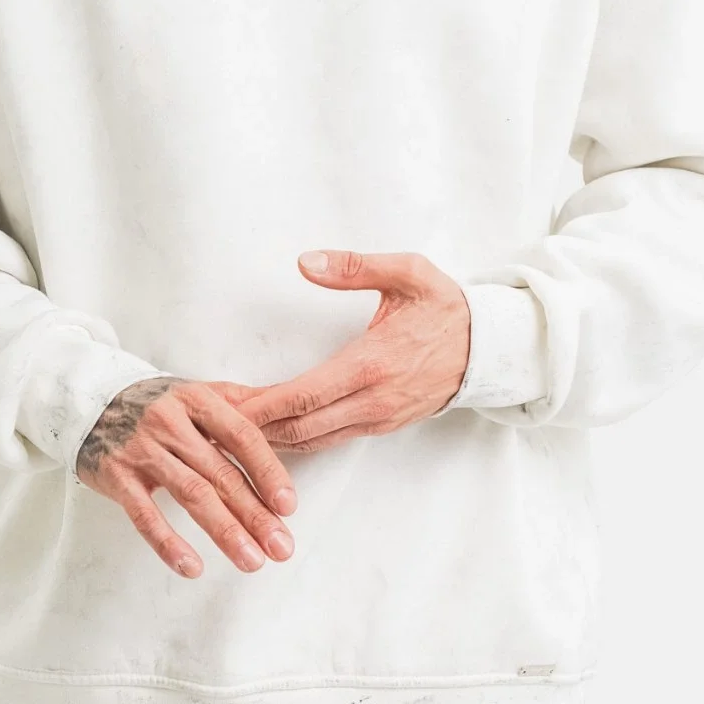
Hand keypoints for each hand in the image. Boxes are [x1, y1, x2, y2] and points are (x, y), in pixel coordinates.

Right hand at [74, 375, 298, 581]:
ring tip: (252, 560)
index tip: (288, 506)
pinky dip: (168, 543)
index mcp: (197, 400)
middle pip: (221, 473)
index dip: (268, 472)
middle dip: (255, 514)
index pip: (242, 436)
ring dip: (224, 531)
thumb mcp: (198, 393)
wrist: (88, 400)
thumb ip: (244, 403)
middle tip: (281, 547)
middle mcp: (170, 423)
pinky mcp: (115, 475)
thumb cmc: (156, 403)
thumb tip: (292, 404)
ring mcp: (141, 450)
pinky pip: (144, 515)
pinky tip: (192, 567)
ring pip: (191, 494)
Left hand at [222, 250, 471, 453]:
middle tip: (211, 423)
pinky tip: (270, 434)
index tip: (226, 405)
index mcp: (372, 363)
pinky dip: (296, 440)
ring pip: (314, 441)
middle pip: (301, 428)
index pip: (305, 395)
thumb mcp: (408, 273)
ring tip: (231, 431)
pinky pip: (331, 440)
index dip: (262, 405)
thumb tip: (306, 262)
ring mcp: (379, 418)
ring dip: (271, 440)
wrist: (491, 347)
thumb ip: (355, 267)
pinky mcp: (383, 425)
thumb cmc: (446, 308)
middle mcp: (373, 400)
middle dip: (253, 429)